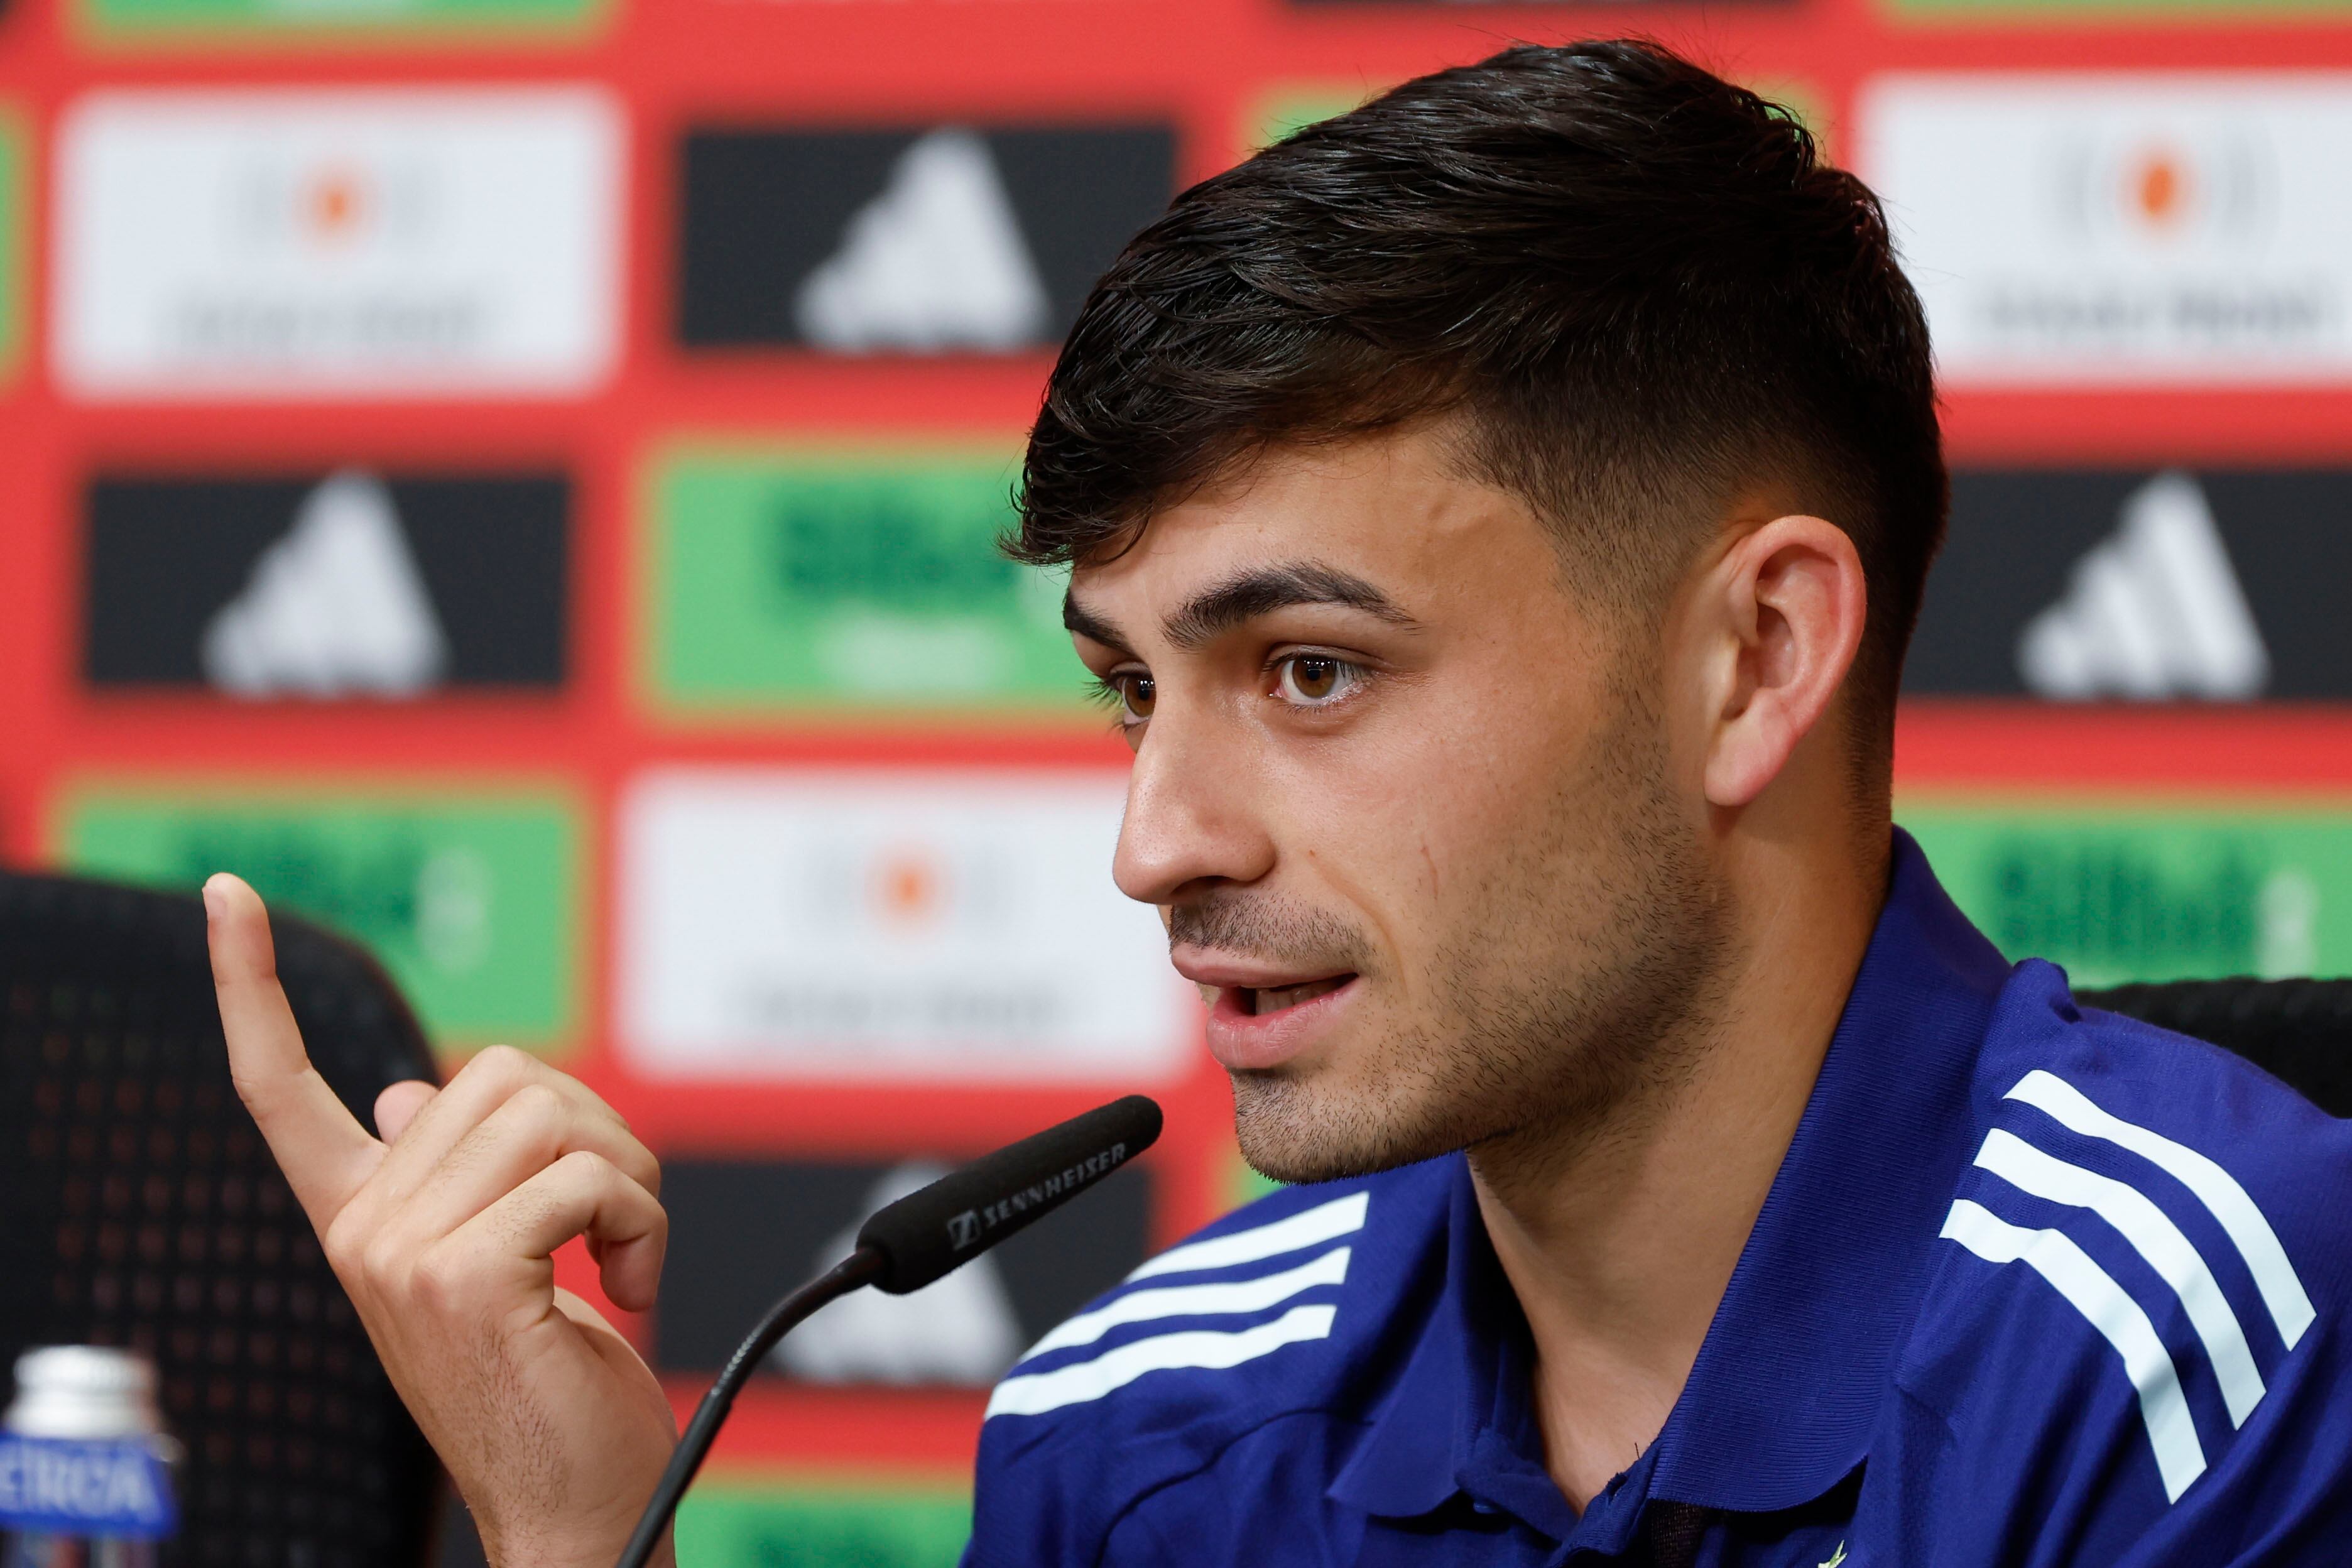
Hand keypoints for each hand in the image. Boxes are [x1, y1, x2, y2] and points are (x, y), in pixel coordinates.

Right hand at [205, 873, 677, 1567]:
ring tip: (619, 1259)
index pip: (278, 1087)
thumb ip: (450, 1179)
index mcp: (358, 1216)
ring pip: (555, 1116)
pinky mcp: (464, 1275)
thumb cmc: (546, 1384)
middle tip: (609, 1228)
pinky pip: (589, 1177)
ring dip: (630, 1179)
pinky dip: (641, 1223)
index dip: (248, 985)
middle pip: (506, 1077)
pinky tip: (627, 1291)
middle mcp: (361, 1228)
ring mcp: (401, 1252)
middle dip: (596, 1135)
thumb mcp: (492, 1266)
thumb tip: (407, 1093)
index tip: (228, 897)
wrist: (570, 1505)